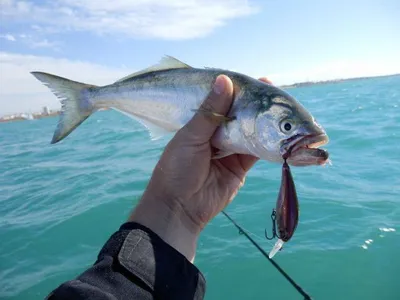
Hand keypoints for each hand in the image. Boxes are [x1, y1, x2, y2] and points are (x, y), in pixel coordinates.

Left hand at [129, 75, 271, 261]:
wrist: (179, 207)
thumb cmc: (177, 168)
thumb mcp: (191, 136)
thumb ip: (210, 112)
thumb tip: (225, 79)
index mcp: (202, 123)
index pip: (226, 102)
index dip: (242, 92)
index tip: (261, 82)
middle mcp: (219, 134)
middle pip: (243, 116)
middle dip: (260, 107)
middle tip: (277, 94)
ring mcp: (231, 150)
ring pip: (254, 133)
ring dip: (268, 125)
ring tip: (285, 112)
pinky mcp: (241, 166)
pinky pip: (259, 153)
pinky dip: (271, 146)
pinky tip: (282, 137)